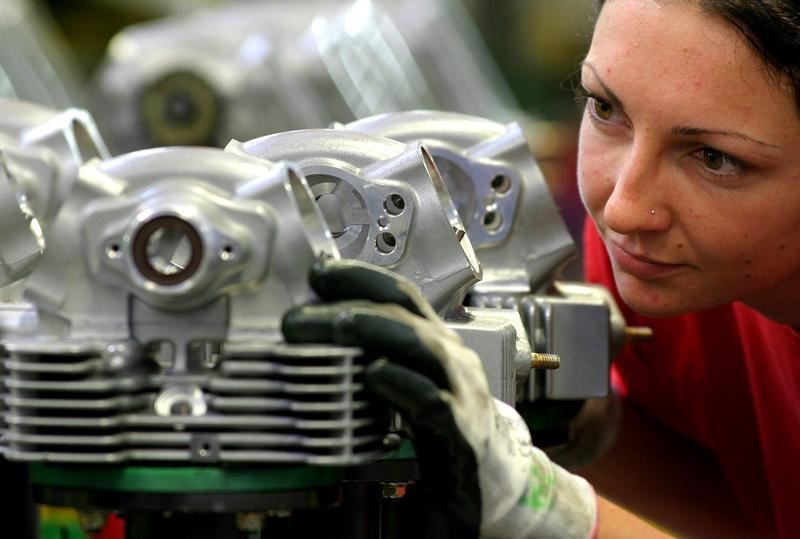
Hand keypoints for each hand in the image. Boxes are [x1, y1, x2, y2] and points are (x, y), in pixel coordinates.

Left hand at [282, 258, 596, 538]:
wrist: (488, 479)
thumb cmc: (439, 427)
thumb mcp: (408, 384)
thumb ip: (373, 360)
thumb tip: (314, 339)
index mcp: (434, 341)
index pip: (401, 294)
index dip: (359, 277)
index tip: (317, 272)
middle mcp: (449, 357)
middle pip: (406, 314)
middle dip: (351, 304)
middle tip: (300, 316)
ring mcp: (459, 391)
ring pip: (424, 346)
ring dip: (376, 330)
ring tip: (336, 327)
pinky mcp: (458, 432)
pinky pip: (432, 401)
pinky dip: (402, 384)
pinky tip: (374, 376)